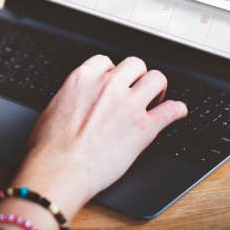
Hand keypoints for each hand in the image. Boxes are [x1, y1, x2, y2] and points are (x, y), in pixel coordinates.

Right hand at [13, 55, 186, 219]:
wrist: (62, 168)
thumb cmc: (51, 145)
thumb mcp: (52, 108)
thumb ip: (71, 96)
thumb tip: (75, 100)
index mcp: (83, 78)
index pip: (106, 61)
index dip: (111, 71)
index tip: (114, 81)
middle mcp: (108, 85)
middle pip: (135, 64)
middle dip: (136, 76)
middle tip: (136, 90)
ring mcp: (129, 104)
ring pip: (157, 79)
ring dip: (158, 88)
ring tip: (156, 98)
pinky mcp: (144, 127)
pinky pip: (172, 110)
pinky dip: (178, 110)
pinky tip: (177, 112)